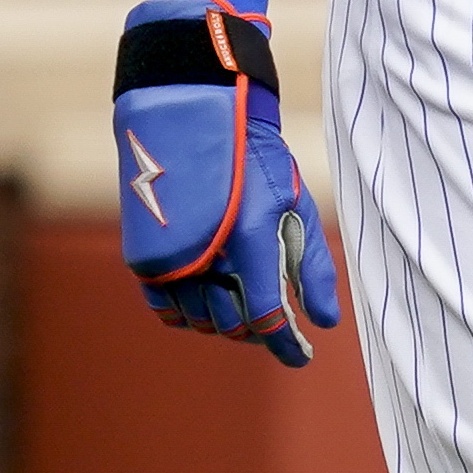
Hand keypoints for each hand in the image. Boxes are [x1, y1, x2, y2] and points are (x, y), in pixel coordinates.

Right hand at [112, 0, 347, 368]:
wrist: (193, 116)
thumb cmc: (254, 158)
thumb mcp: (294, 205)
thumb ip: (311, 266)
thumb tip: (326, 321)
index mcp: (248, 242)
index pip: (267, 317)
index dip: (287, 345)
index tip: (301, 356)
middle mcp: (206, 256)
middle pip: (233, 325)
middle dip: (258, 330)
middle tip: (275, 322)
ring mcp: (171, 258)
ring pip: (200, 320)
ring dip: (224, 322)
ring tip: (242, 304)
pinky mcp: (146, 256)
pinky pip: (165, 307)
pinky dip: (187, 313)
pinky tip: (207, 299)